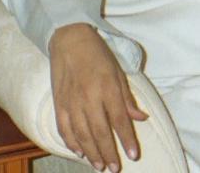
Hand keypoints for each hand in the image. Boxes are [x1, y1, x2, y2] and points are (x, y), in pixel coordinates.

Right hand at [49, 23, 147, 171]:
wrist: (68, 39)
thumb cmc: (97, 54)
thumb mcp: (118, 72)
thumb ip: (127, 98)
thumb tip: (141, 118)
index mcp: (107, 87)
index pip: (119, 119)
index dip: (127, 139)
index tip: (133, 155)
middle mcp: (89, 97)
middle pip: (100, 132)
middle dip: (108, 152)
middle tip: (115, 168)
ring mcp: (71, 101)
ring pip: (81, 134)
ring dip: (91, 153)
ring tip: (99, 165)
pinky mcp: (58, 102)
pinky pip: (64, 128)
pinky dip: (71, 142)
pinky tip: (79, 152)